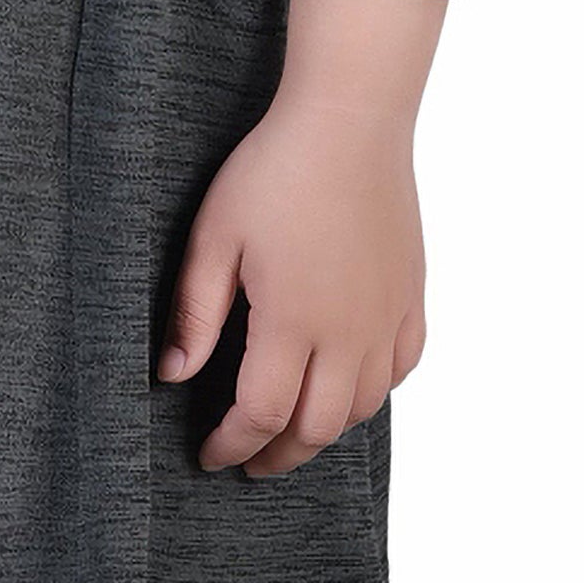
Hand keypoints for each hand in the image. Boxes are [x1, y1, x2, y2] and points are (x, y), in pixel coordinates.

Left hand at [157, 95, 427, 476]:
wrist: (348, 122)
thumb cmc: (273, 171)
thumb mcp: (213, 237)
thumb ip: (194, 313)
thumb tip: (173, 375)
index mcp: (292, 322)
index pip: (263, 414)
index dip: (233, 444)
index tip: (208, 455)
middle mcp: (348, 332)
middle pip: (317, 426)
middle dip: (279, 454)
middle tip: (249, 460)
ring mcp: (386, 316)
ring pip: (364, 406)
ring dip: (325, 430)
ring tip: (292, 431)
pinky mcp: (410, 294)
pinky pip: (402, 366)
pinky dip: (374, 392)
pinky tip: (350, 387)